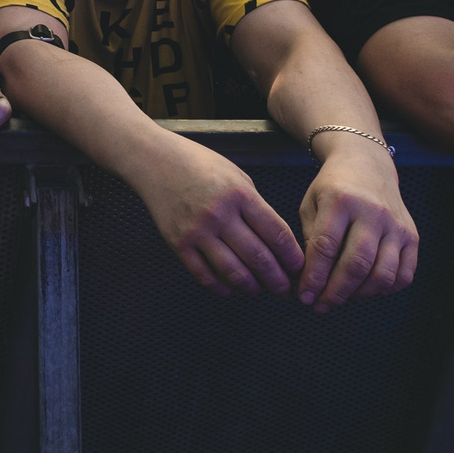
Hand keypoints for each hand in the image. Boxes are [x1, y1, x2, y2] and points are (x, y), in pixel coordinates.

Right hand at [130, 135, 304, 295]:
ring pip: (233, 272)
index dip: (292, 257)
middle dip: (277, 279)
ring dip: (252, 287)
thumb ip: (255, 206)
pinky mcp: (178, 243)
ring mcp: (198, 231)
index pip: (276, 233)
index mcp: (240, 195)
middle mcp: (220, 214)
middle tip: (285, 290)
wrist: (154, 161)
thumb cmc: (199, 164)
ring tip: (259, 291)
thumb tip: (274, 240)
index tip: (299, 268)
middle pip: (258, 257)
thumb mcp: (236, 175)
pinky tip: (231, 289)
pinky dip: (221, 287)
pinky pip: (204, 275)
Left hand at [296, 145, 419, 309]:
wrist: (367, 164)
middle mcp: (373, 212)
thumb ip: (311, 240)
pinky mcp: (412, 236)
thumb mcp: (311, 204)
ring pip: (383, 274)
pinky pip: (404, 275)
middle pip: (357, 265)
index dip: (314, 278)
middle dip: (336, 293)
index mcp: (341, 200)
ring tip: (342, 298)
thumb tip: (311, 282)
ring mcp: (396, 225)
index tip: (304, 296)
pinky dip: (385, 289)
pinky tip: (366, 288)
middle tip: (321, 306)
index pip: (326, 248)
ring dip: (359, 295)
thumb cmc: (333, 188)